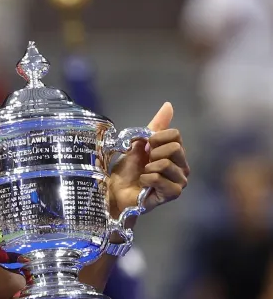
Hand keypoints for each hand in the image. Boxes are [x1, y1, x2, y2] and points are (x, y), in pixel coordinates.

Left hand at [107, 102, 189, 219]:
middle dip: (153, 154)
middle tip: (145, 163)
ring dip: (148, 168)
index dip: (156, 139)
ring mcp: (180, 181)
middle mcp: (182, 166)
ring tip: (144, 174)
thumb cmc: (127, 170)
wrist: (116, 191)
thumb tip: (168, 105)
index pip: (176, 135)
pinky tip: (144, 184)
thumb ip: (155, 126)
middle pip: (175, 148)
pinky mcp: (173, 193)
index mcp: (176, 153)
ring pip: (165, 163)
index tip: (145, 147)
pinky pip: (159, 178)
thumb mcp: (138, 144)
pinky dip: (146, 179)